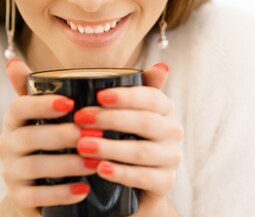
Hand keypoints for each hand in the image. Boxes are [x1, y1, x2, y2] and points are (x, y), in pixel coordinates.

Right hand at [0, 58, 94, 216]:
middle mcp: (7, 144)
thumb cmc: (51, 140)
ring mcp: (10, 173)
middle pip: (29, 137)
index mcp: (14, 120)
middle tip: (91, 134)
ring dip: (67, 164)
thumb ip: (46, 87)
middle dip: (61, 135)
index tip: (70, 103)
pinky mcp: (18, 198)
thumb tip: (16, 60)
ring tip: (95, 162)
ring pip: (34, 167)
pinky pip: (36, 197)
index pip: (18, 107)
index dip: (41, 104)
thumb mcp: (49, 114)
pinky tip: (84, 190)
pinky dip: (61, 193)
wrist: (41, 185)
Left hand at [74, 62, 182, 208]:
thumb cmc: (126, 139)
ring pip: (141, 151)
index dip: (126, 96)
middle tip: (81, 119)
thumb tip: (163, 66)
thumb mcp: (127, 113)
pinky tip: (100, 169)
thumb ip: (137, 88)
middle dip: (111, 119)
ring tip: (83, 145)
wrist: (134, 187)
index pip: (151, 98)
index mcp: (165, 109)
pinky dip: (120, 173)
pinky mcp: (165, 183)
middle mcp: (173, 131)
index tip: (99, 96)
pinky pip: (143, 177)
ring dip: (110, 147)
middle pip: (145, 122)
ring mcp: (171, 158)